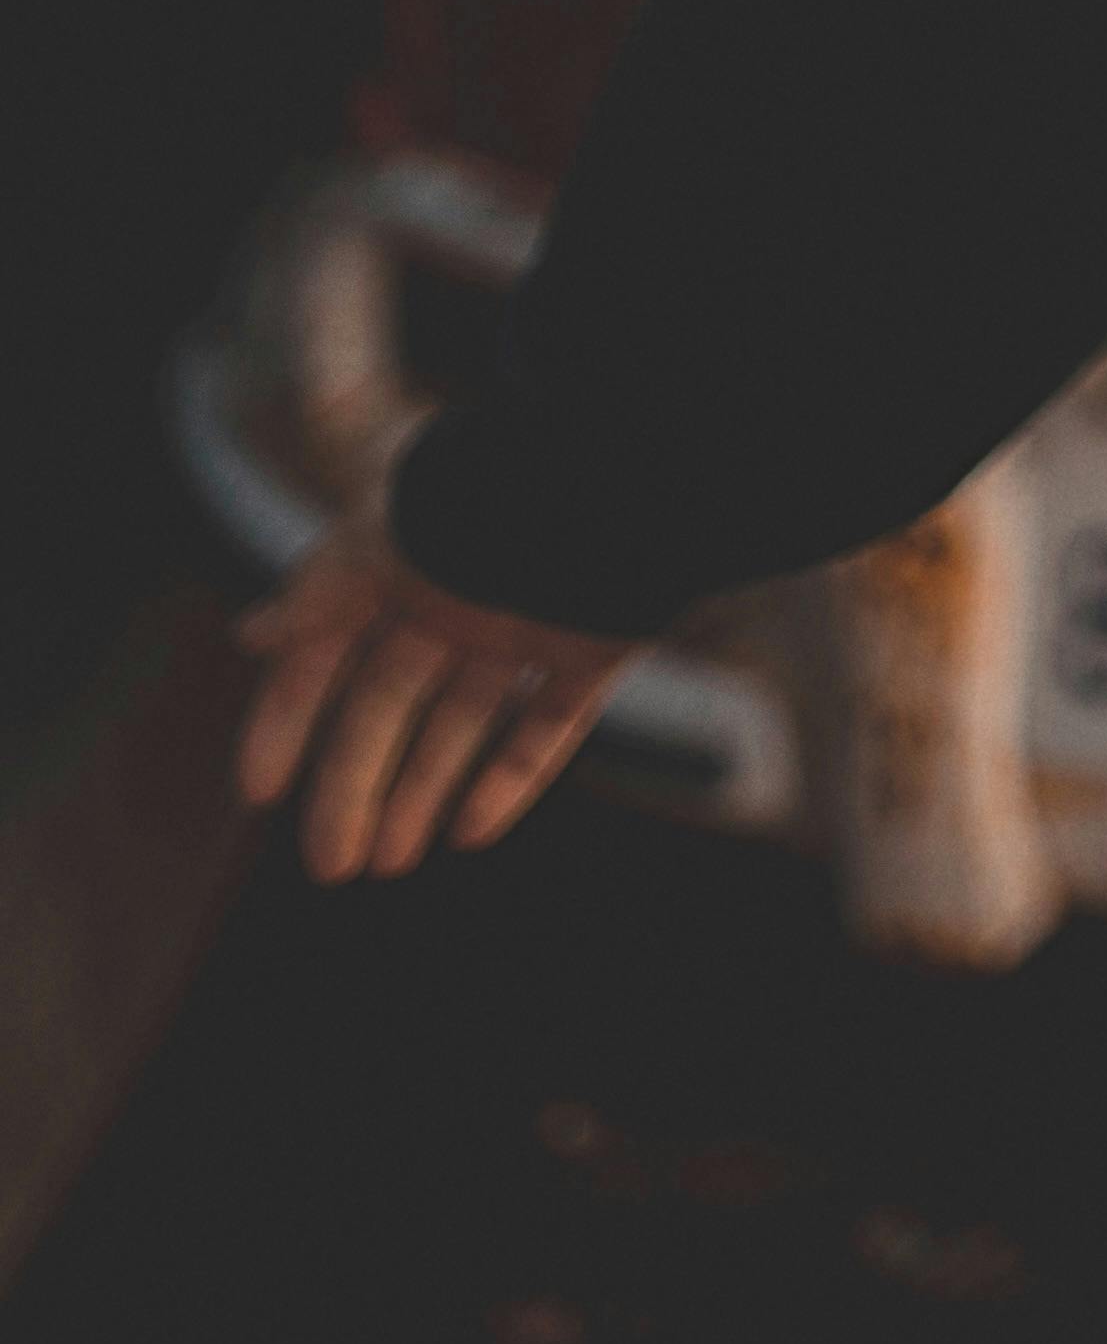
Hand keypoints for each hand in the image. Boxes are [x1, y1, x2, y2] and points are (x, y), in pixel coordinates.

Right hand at [234, 523, 637, 878]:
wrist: (619, 477)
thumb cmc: (486, 499)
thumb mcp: (381, 541)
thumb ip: (318, 591)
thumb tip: (250, 632)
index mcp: (397, 562)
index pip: (324, 651)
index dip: (287, 718)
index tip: (257, 793)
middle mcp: (456, 596)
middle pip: (388, 705)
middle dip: (353, 785)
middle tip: (330, 866)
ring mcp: (525, 622)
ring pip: (462, 724)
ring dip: (422, 793)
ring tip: (390, 862)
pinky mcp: (592, 647)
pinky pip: (548, 725)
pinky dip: (513, 778)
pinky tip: (472, 833)